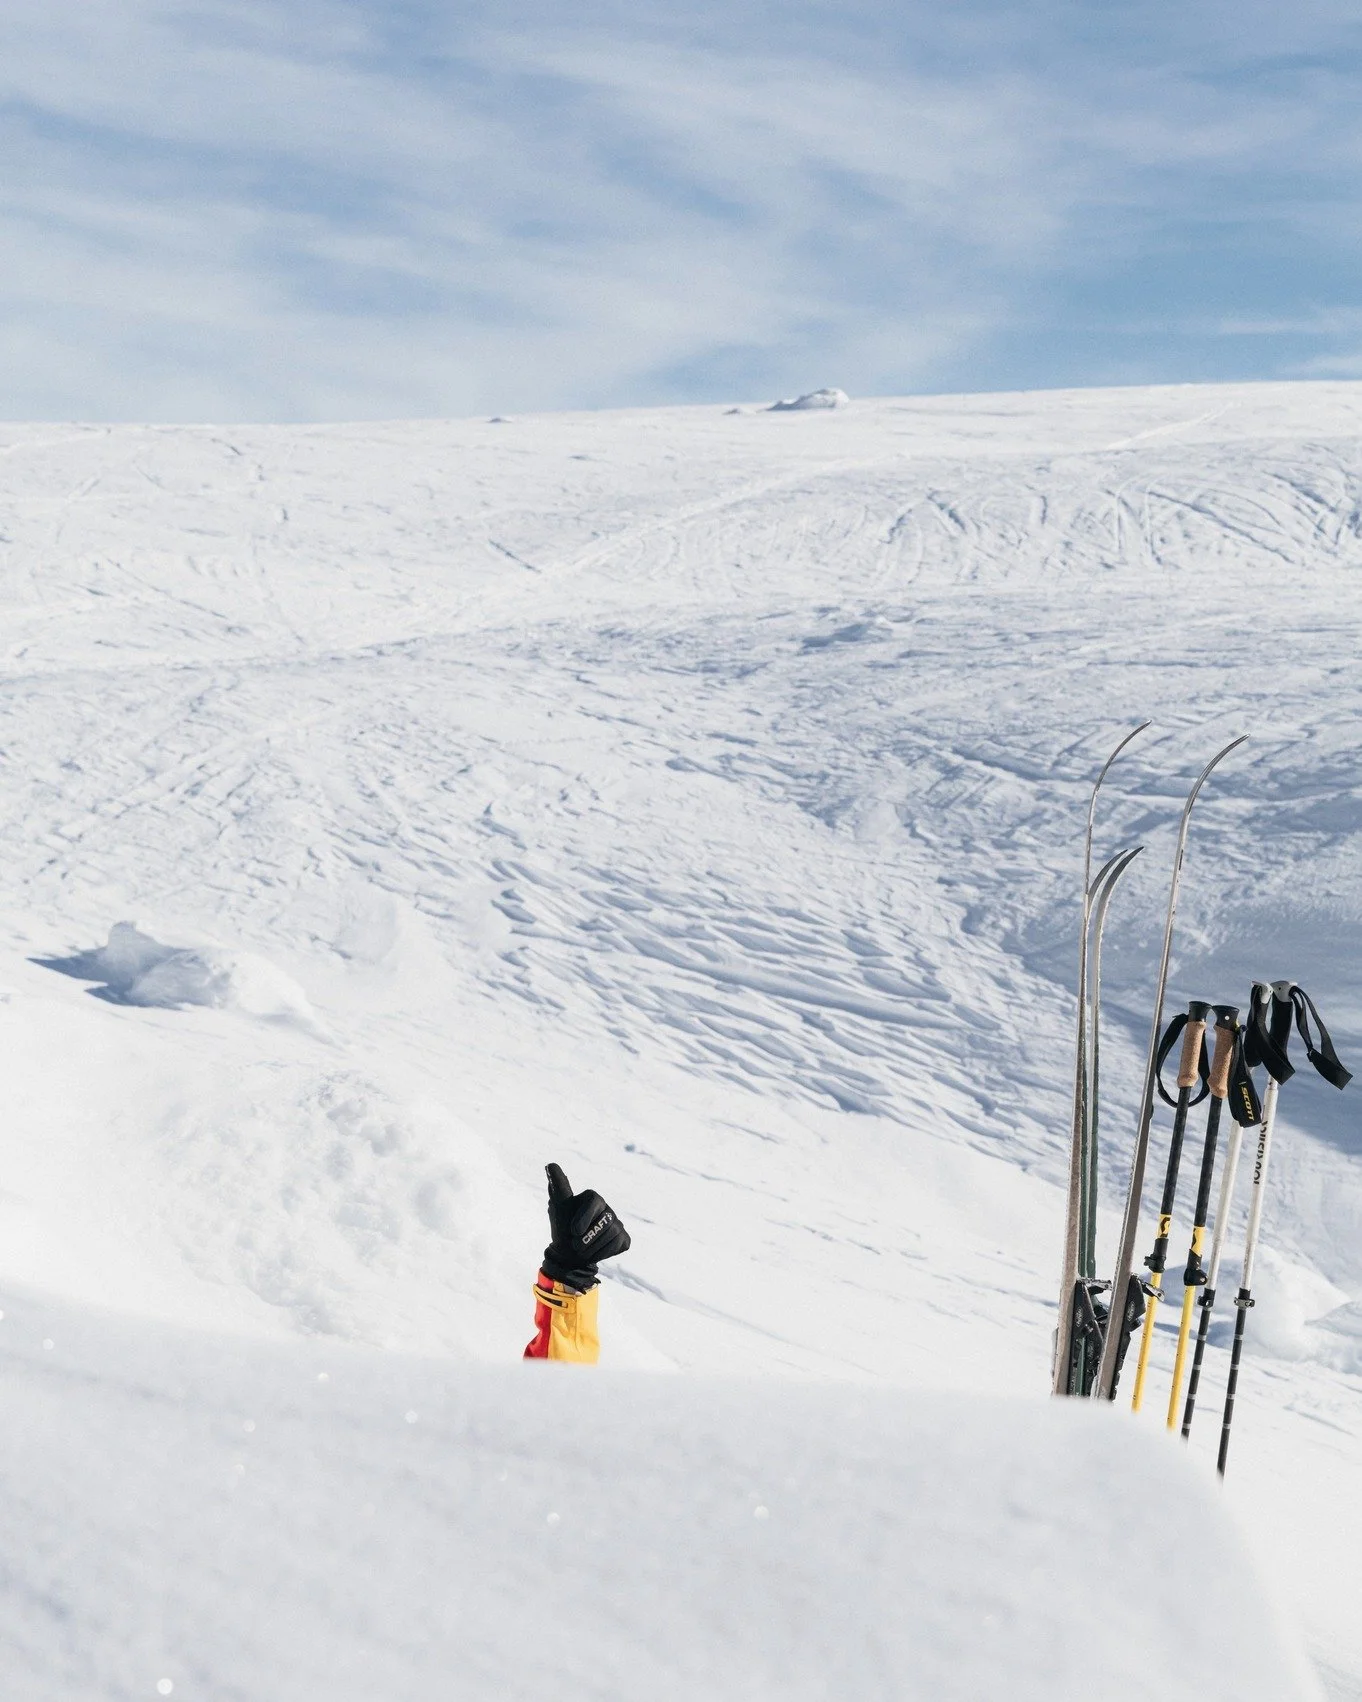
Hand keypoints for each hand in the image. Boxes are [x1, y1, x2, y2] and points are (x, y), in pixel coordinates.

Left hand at [541, 1162, 630, 1290]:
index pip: (594, 1200)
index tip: (573, 1231)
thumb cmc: (562, 1227)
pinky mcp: (623, 1238)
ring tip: (582, 1250)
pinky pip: (619, 1244)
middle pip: (604, 1221)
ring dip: (593, 1247)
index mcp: (592, 1197)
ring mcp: (617, 1223)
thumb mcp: (558, 1207)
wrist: (568, 1254)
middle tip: (574, 1245)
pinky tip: (595, 1252)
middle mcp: (607, 1208)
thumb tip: (550, 1164)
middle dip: (587, 1238)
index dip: (584, 1218)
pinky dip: (603, 1252)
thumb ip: (558, 1186)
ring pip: (612, 1234)